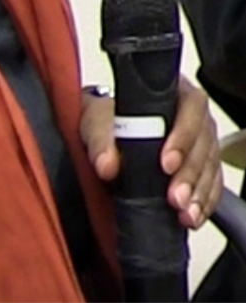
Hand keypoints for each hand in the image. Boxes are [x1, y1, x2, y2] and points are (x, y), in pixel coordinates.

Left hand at [80, 75, 221, 228]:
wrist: (107, 133)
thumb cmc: (106, 119)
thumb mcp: (96, 121)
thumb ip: (99, 140)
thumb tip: (107, 164)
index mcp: (171, 92)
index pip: (189, 107)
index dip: (183, 135)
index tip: (166, 163)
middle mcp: (191, 115)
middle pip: (203, 142)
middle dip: (190, 173)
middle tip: (175, 196)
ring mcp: (200, 141)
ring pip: (210, 166)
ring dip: (199, 192)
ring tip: (184, 212)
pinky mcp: (202, 166)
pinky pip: (212, 185)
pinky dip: (204, 202)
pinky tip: (192, 215)